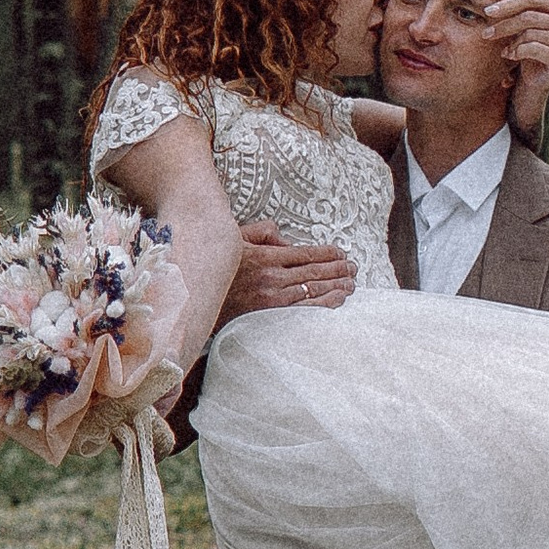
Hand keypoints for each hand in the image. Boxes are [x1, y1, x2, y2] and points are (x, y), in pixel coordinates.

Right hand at [211, 220, 358, 325]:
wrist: (194, 299)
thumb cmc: (217, 268)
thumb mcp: (236, 239)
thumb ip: (262, 232)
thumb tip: (286, 239)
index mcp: (266, 255)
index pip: (306, 253)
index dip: (328, 253)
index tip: (342, 253)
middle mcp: (272, 276)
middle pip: (314, 271)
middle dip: (338, 269)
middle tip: (354, 269)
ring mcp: (271, 298)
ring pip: (313, 290)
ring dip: (336, 286)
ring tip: (352, 284)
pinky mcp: (269, 316)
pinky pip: (303, 310)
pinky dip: (324, 304)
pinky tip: (337, 300)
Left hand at [486, 0, 548, 138]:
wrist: (532, 84)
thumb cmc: (529, 46)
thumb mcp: (529, 19)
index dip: (508, 4)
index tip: (487, 12)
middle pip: (529, 16)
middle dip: (504, 24)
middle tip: (486, 33)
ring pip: (529, 32)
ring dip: (510, 41)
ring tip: (503, 48)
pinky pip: (533, 48)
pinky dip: (517, 51)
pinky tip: (510, 57)